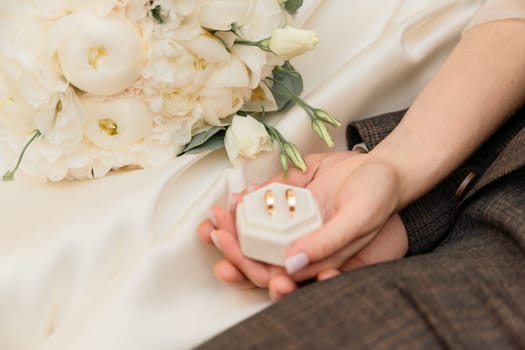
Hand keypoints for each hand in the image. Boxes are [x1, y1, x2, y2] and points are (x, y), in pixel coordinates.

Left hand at [198, 151, 407, 299]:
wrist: (384, 169)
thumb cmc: (377, 196)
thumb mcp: (357, 218)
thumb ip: (327, 243)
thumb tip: (290, 265)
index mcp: (317, 259)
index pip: (276, 274)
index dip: (248, 267)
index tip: (227, 250)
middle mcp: (303, 245)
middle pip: (260, 256)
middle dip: (233, 247)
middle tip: (214, 230)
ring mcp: (296, 224)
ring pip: (258, 233)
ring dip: (234, 225)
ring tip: (215, 214)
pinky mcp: (293, 203)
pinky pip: (266, 206)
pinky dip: (250, 202)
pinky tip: (239, 195)